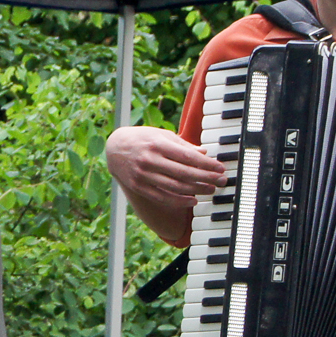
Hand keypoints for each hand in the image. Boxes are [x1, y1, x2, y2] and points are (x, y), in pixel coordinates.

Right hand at [104, 126, 225, 209]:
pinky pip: (162, 197)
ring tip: (210, 190)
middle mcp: (149, 160)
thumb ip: (182, 145)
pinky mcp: (138, 187)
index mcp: (158, 144)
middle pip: (184, 173)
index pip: (188, 157)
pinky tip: (192, 200)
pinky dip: (179, 201)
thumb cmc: (142, 139)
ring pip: (175, 187)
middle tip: (221, 181)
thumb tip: (204, 154)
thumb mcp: (161, 135)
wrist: (114, 148)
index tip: (220, 168)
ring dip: (196, 190)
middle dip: (206, 178)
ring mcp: (143, 175)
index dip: (206, 164)